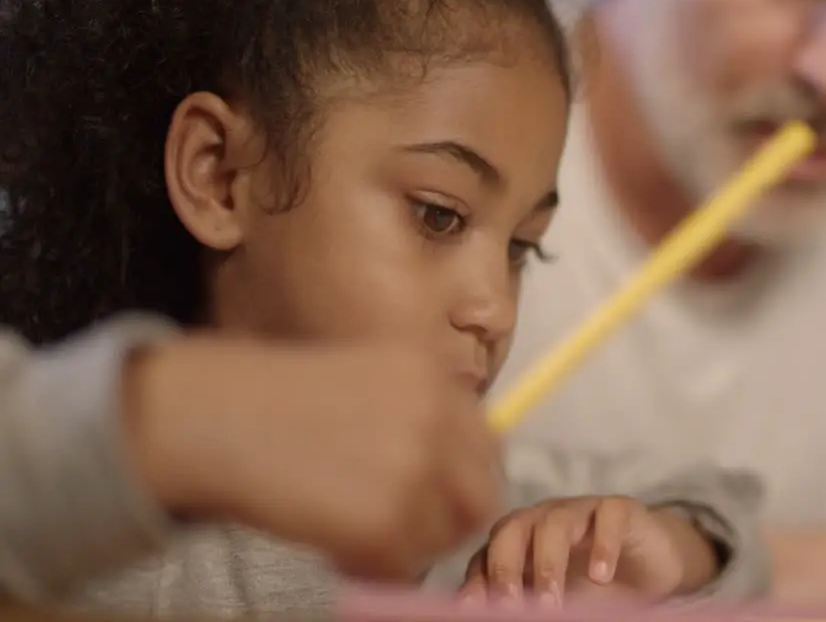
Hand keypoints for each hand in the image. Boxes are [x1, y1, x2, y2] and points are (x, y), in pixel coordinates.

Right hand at [120, 336, 502, 580]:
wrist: (216, 416)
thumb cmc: (280, 400)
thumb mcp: (370, 379)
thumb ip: (422, 417)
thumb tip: (460, 476)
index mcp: (434, 378)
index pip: (488, 447)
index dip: (463, 480)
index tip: (437, 497)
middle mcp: (436, 419)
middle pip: (481, 498)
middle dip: (448, 524)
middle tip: (406, 533)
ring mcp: (414, 470)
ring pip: (443, 538)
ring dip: (407, 548)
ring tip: (356, 536)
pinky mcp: (383, 520)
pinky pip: (402, 567)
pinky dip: (373, 569)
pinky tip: (333, 547)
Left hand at [458, 496, 720, 607]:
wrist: (653, 564)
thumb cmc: (596, 587)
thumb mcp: (559, 602)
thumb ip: (527, 606)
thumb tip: (488, 618)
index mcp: (519, 542)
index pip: (486, 557)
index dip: (478, 583)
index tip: (474, 612)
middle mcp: (543, 520)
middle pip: (512, 528)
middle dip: (506, 569)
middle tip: (511, 607)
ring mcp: (581, 510)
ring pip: (555, 522)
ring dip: (548, 563)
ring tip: (553, 602)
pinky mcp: (619, 508)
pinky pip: (607, 516)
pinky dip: (603, 545)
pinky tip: (603, 575)